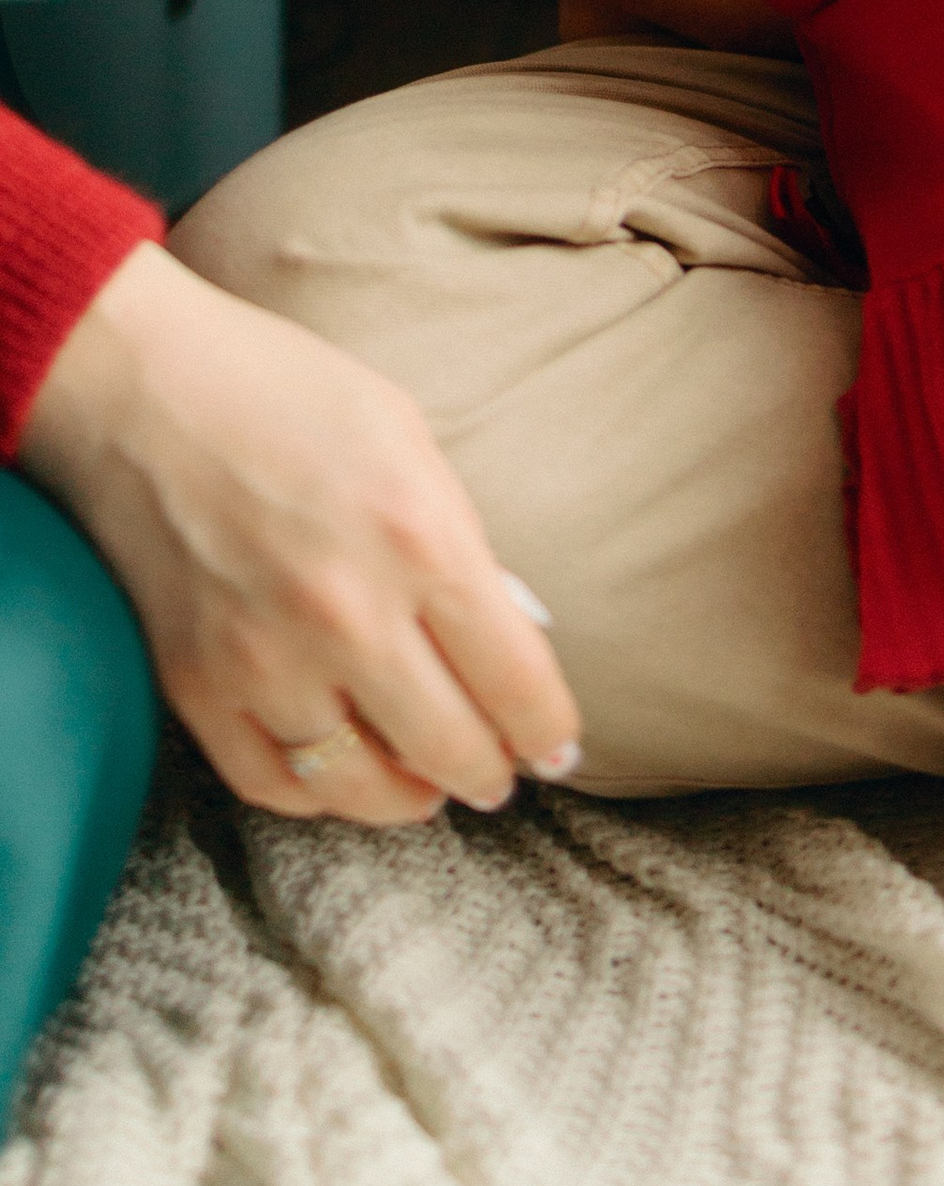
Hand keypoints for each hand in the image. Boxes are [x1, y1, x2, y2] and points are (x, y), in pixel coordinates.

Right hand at [18, 243, 582, 823]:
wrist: (143, 387)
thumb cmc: (285, 393)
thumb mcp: (409, 441)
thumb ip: (453, 541)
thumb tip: (500, 632)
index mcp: (421, 539)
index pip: (516, 679)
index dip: (547, 732)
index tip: (558, 749)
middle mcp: (349, 614)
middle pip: (449, 749)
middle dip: (490, 774)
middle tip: (501, 775)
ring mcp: (266, 661)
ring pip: (360, 786)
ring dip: (408, 799)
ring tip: (428, 786)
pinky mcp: (196, 687)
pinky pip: (271, 784)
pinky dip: (318, 796)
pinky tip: (343, 775)